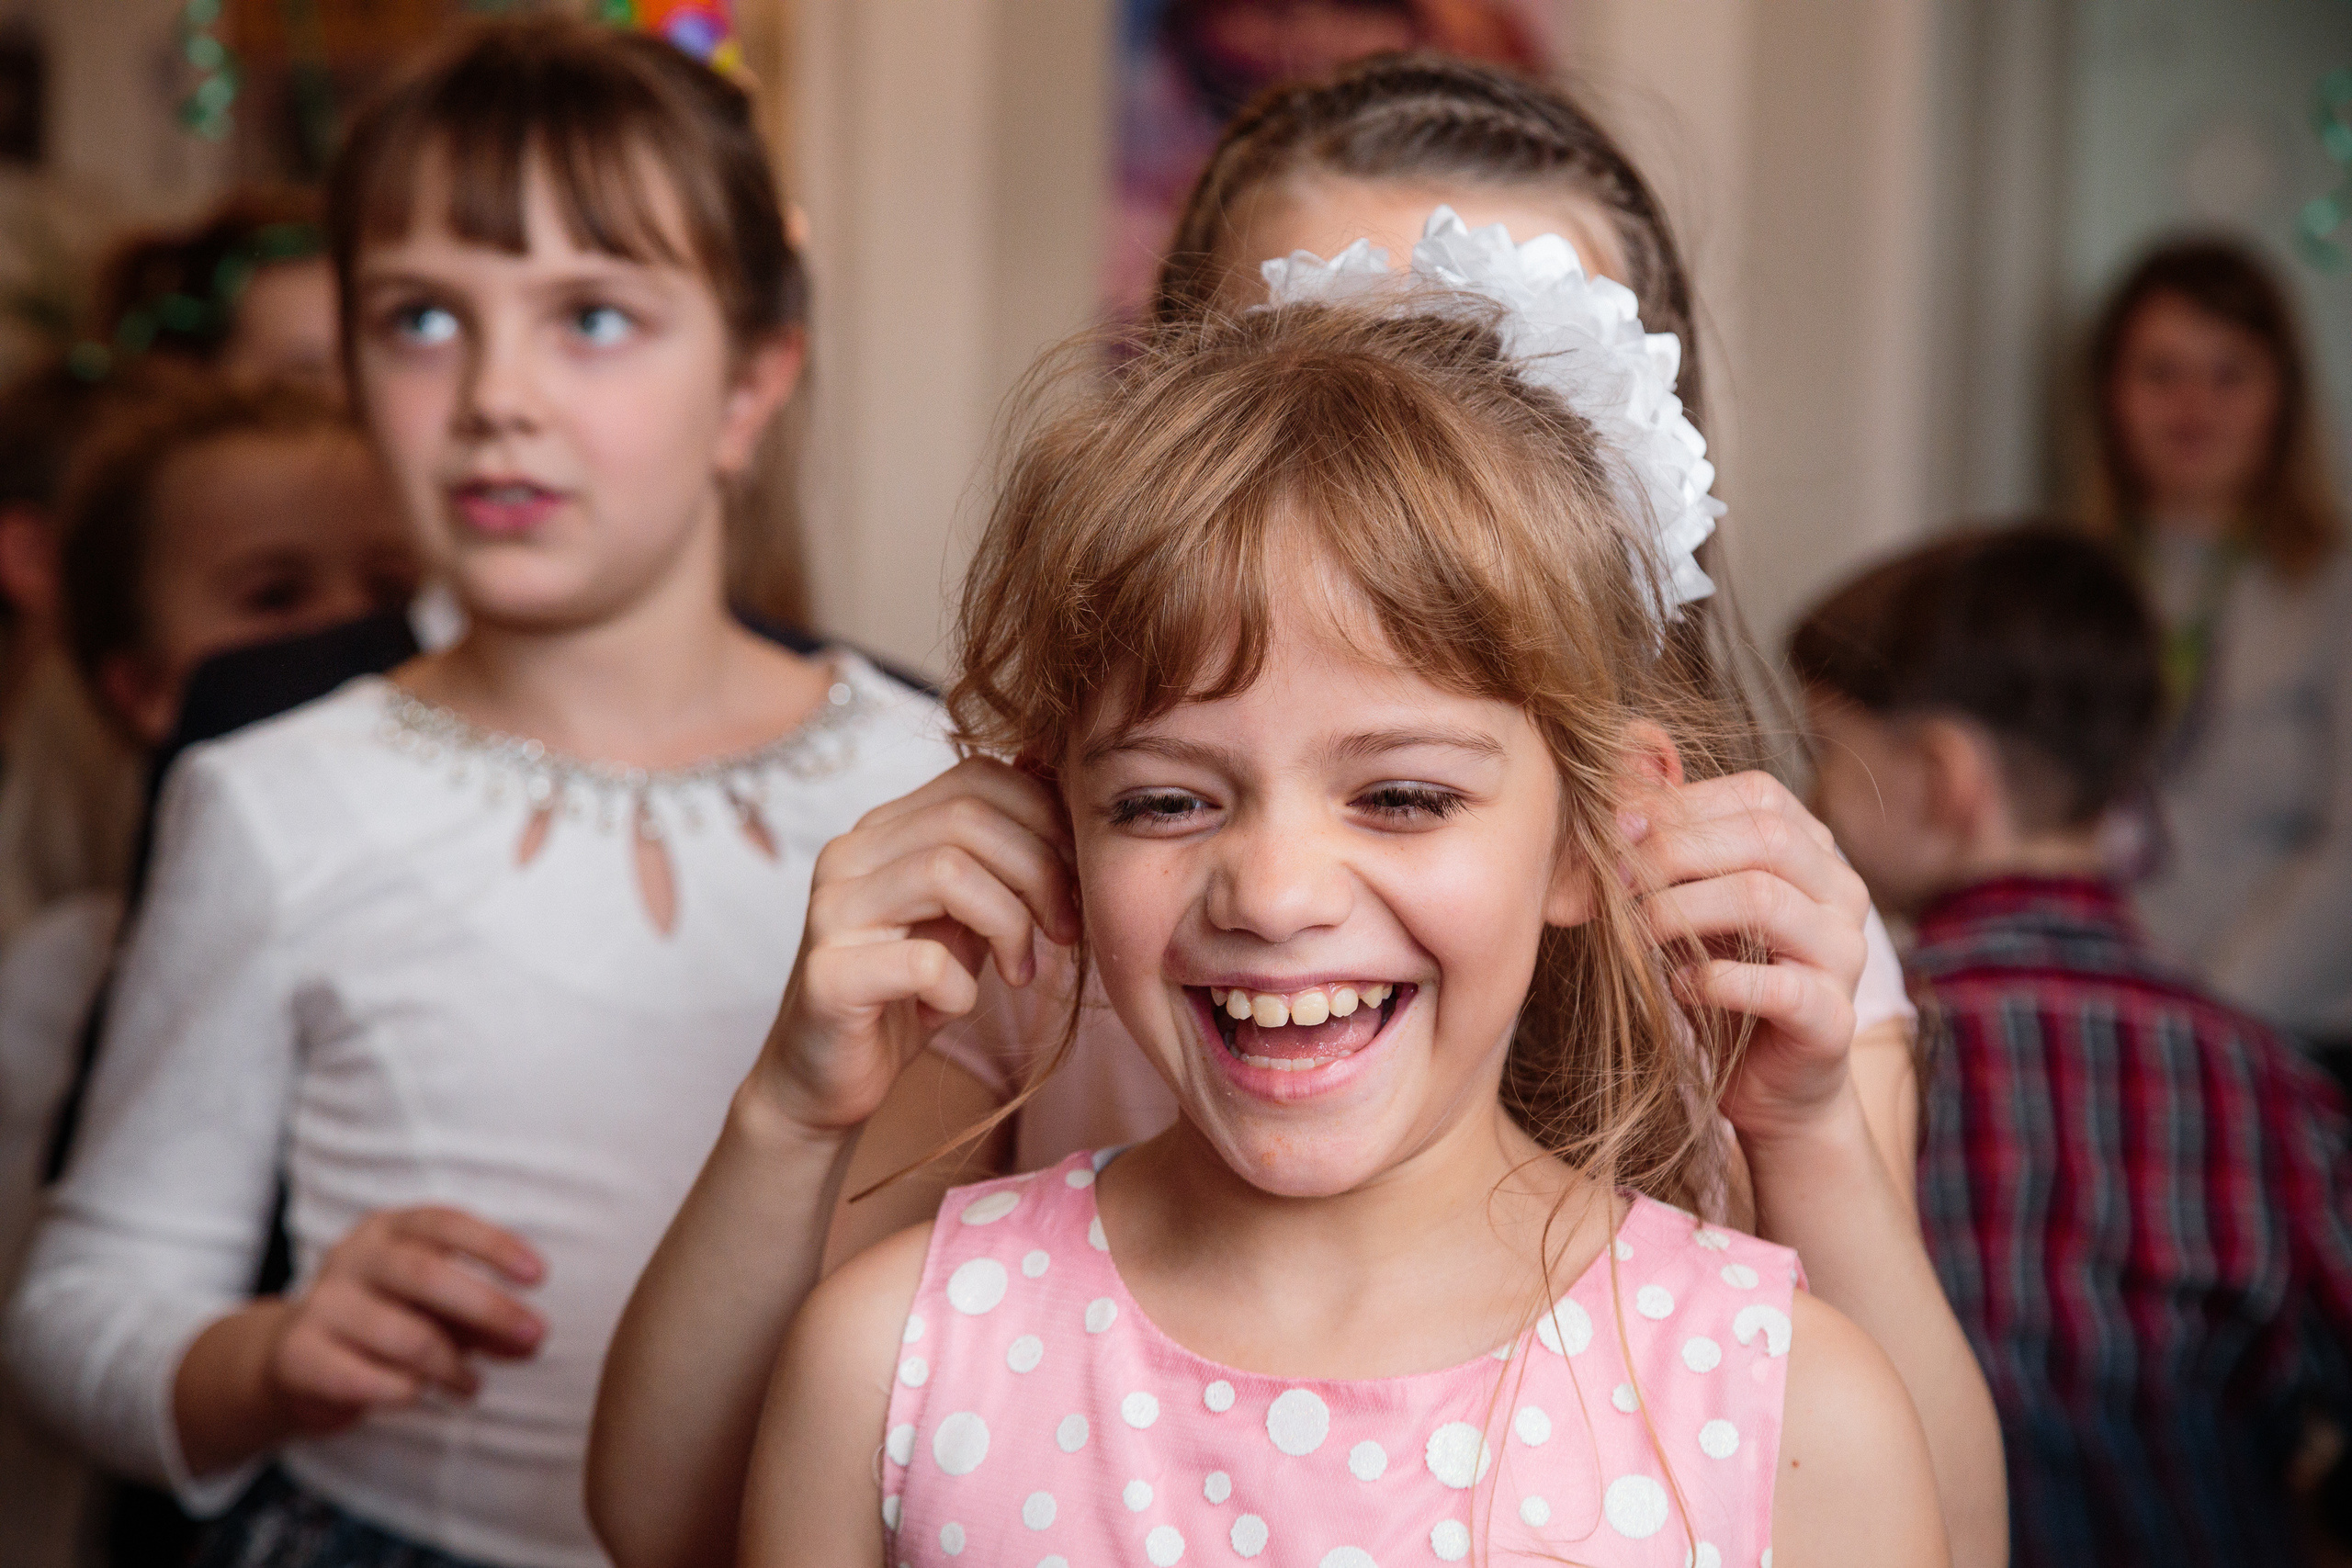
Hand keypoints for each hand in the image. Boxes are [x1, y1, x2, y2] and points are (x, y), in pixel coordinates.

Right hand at [264, 1205, 544, 1436]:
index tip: (539, 1275)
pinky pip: (367, 1379)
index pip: (444, 1223)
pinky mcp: (299, 1355)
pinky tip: (419, 1396)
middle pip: (426, 1274)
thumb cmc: (385, 1322)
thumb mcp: (438, 1311)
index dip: (494, 1245)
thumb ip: (484, 1321)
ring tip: (472, 1385)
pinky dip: (406, 1392)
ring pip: (404, 1335)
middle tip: (535, 1336)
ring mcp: (321, 1304)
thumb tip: (532, 1342)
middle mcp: (352, 1257)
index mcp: (388, 1229)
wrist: (293, 1360)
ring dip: (452, 1366)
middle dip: (488, 1308)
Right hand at [755, 757, 1078, 1135]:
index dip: (1045, 816)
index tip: (1078, 876)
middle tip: (1065, 929)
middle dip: (1041, 870)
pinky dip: (962, 989)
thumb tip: (1063, 793)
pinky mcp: (828, 977)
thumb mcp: (966, 913)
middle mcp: (848, 855)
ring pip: (947, 871)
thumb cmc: (908, 991)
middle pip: (968, 816)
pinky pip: (924, 962)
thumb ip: (998, 859)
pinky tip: (954, 1008)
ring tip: (1019, 971)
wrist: (824, 1078)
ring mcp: (831, 912)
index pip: (977, 775)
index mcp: (883, 830)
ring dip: (1009, 923)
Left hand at [1622, 770, 1870, 1145]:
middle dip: (1674, 852)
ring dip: (1682, 910)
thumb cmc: (1722, 978)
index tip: (1617, 830)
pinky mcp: (1833, 1018)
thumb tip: (1616, 806)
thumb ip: (1672, 855)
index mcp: (1815, 851)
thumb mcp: (1693, 905)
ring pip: (1765, 899)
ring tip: (1638, 932)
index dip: (1682, 806)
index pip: (1758, 796)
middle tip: (1617, 882)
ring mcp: (1845, 955)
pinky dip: (1711, 980)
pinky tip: (1676, 986)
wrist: (1769, 1082)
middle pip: (1764, 839)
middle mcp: (1843, 893)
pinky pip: (1773, 985)